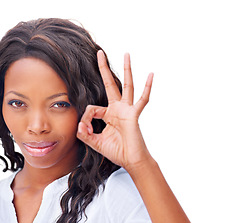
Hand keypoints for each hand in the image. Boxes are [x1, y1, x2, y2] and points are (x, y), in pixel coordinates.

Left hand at [77, 50, 153, 170]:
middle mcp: (117, 109)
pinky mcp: (134, 115)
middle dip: (104, 69)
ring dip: (127, 70)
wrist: (131, 161)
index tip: (86, 130)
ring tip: (126, 54)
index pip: (92, 108)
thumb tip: (79, 126)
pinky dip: (147, 88)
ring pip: (127, 86)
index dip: (86, 119)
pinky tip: (150, 75)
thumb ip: (85, 135)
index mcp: (108, 115)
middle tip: (100, 53)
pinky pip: (142, 100)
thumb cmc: (116, 151)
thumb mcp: (96, 143)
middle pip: (110, 84)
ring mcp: (127, 110)